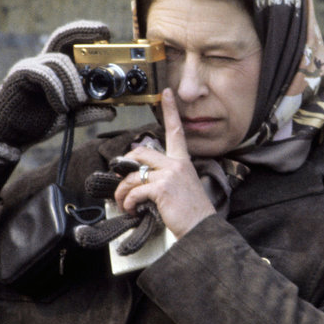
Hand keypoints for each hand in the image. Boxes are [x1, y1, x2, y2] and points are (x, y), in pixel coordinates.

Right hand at [0, 21, 115, 149]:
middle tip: (103, 34)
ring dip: (74, 82)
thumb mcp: (69, 117)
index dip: (86, 34)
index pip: (70, 44)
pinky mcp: (19, 76)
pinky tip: (60, 107)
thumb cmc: (35, 122)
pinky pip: (44, 74)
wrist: (8, 136)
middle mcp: (43, 62)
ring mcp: (30, 67)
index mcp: (55, 69)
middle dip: (83, 31)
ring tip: (77, 103)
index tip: (107, 33)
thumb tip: (112, 111)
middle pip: (62, 36)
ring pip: (58, 61)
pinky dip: (57, 90)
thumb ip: (88, 112)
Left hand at [114, 88, 215, 238]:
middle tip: (121, 183)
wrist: (202, 230)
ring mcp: (170, 175)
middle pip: (141, 153)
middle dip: (125, 168)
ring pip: (133, 175)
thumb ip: (164, 176)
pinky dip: (128, 203)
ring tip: (123, 203)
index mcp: (183, 162)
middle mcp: (177, 164)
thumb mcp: (181, 188)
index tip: (166, 93)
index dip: (170, 110)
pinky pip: (135, 191)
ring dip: (122, 192)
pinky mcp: (162, 188)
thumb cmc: (191, 213)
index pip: (176, 131)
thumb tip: (140, 173)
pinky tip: (131, 210)